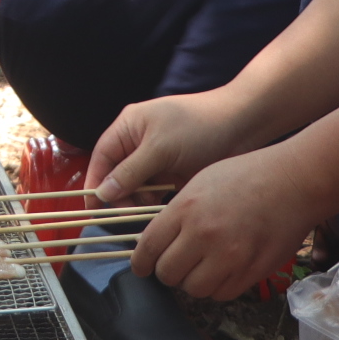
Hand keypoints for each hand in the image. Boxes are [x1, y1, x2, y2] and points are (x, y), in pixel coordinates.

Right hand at [88, 85, 257, 205]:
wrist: (244, 125)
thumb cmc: (199, 126)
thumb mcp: (160, 148)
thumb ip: (130, 172)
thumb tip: (102, 194)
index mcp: (128, 127)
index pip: (101, 158)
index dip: (95, 183)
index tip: (94, 209)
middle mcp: (138, 143)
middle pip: (116, 176)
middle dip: (120, 196)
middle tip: (129, 214)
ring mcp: (156, 159)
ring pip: (135, 187)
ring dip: (139, 200)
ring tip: (150, 208)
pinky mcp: (173, 173)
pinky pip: (154, 192)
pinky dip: (154, 202)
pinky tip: (161, 208)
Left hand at [131, 144, 325, 300]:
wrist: (293, 182)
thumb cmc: (248, 176)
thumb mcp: (201, 182)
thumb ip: (177, 213)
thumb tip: (157, 241)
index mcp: (186, 208)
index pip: (148, 248)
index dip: (141, 263)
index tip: (143, 267)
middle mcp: (204, 235)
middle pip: (168, 274)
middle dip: (169, 272)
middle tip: (177, 264)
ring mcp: (229, 256)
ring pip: (194, 289)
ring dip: (194, 282)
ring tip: (202, 267)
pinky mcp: (251, 271)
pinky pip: (222, 294)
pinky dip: (218, 287)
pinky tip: (223, 270)